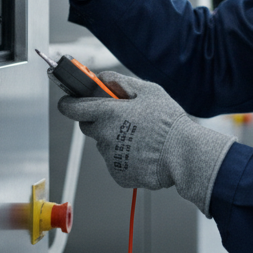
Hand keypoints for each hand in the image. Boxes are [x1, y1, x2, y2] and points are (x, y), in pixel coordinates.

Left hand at [58, 72, 234, 216]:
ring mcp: (110, 157)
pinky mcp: (118, 173)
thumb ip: (120, 81)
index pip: (72, 108)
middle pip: (88, 126)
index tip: (69, 101)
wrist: (184, 154)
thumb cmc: (169, 122)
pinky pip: (115, 162)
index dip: (69, 103)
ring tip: (141, 137)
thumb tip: (102, 79)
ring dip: (116, 139)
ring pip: (105, 144)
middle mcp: (104, 136)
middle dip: (99, 120)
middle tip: (121, 118)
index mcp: (108, 113)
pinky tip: (143, 152)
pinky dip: (125, 157)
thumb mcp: (149, 90)